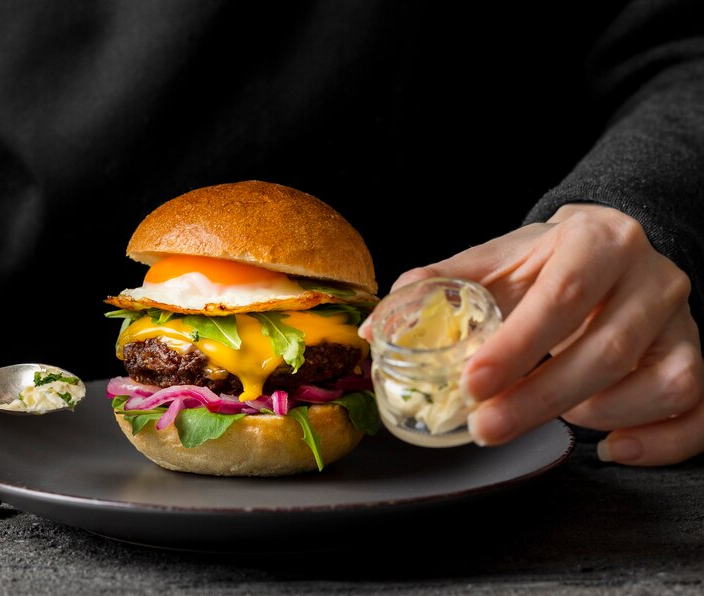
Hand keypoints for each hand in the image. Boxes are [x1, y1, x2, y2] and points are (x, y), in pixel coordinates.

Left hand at [365, 203, 703, 465]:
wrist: (607, 250)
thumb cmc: (546, 260)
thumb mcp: (496, 259)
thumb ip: (441, 287)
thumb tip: (379, 327)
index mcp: (598, 241)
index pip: (563, 295)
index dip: (518, 344)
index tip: (473, 381)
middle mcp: (652, 278)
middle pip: (607, 349)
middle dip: (539, 398)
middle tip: (486, 427)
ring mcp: (683, 322)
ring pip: (660, 384)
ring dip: (594, 414)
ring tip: (543, 412)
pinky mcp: (696, 358)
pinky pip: (696, 412)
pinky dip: (657, 442)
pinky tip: (611, 448)